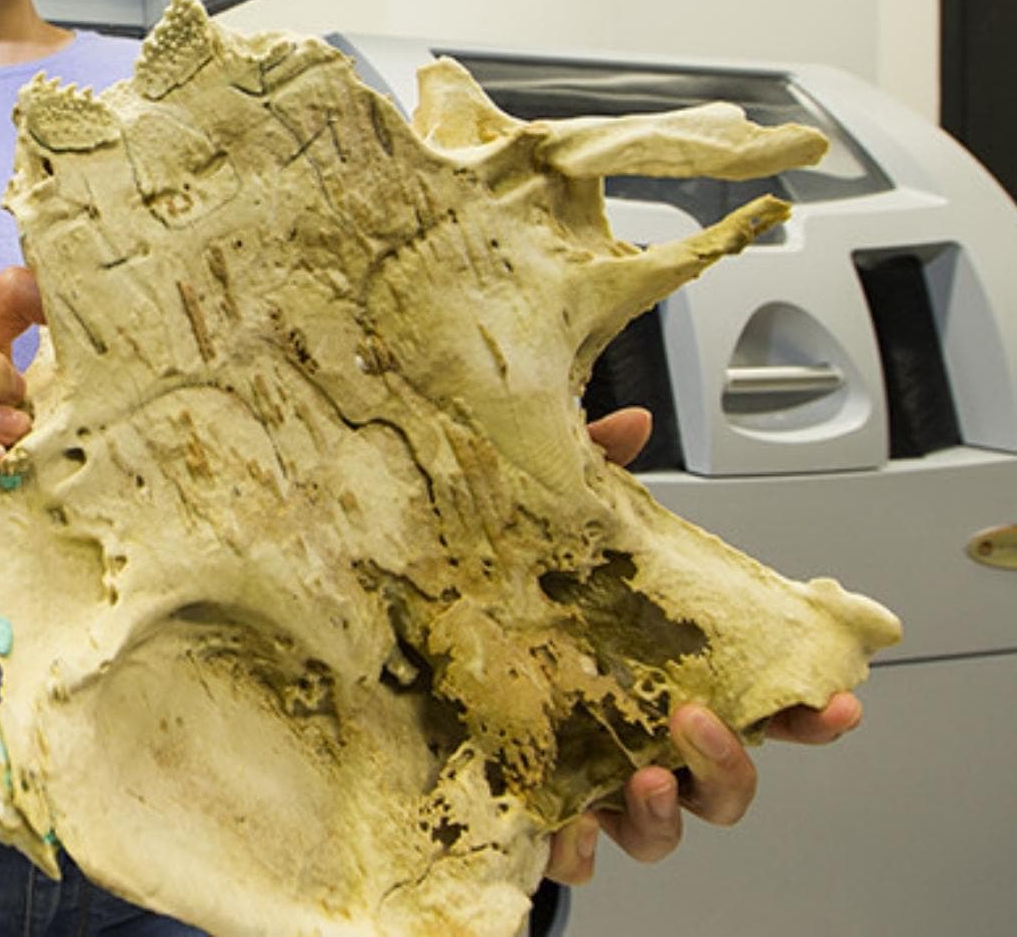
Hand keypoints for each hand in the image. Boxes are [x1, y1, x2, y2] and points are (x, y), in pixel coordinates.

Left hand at [546, 405, 862, 882]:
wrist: (438, 656)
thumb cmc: (528, 594)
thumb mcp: (561, 529)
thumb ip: (599, 475)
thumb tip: (631, 424)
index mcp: (675, 678)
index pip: (764, 704)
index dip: (809, 710)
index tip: (836, 699)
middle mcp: (651, 739)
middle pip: (729, 781)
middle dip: (732, 761)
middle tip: (700, 718)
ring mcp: (604, 782)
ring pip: (666, 827)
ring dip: (668, 812)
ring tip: (643, 775)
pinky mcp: (549, 807)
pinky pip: (580, 850)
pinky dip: (582, 848)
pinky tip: (568, 829)